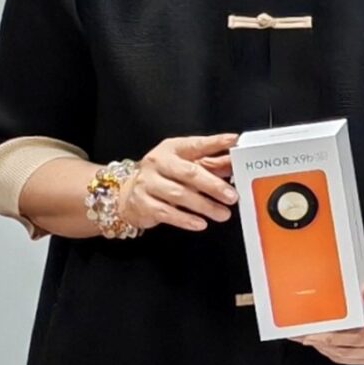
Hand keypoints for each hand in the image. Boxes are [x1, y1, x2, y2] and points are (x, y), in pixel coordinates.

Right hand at [118, 134, 238, 232]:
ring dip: (204, 206)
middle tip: (232, 196)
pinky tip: (200, 223)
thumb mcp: (186, 164)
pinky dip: (185, 219)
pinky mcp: (142, 203)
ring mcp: (147, 183)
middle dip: (213, 185)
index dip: (215, 142)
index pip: (195, 144)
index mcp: (172, 149)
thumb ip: (211, 163)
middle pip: (189, 173)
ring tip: (223, 213)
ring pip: (179, 195)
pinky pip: (166, 213)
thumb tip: (234, 162)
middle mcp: (157, 163)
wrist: (129, 194)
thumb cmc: (165, 176)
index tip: (233, 141)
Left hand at [297, 279, 363, 364]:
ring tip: (307, 340)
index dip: (331, 338)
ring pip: (346, 358)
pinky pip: (350, 358)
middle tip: (302, 337)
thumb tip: (363, 294)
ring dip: (325, 350)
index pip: (356, 338)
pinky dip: (334, 352)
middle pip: (347, 351)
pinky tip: (322, 344)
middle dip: (322, 345)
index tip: (312, 335)